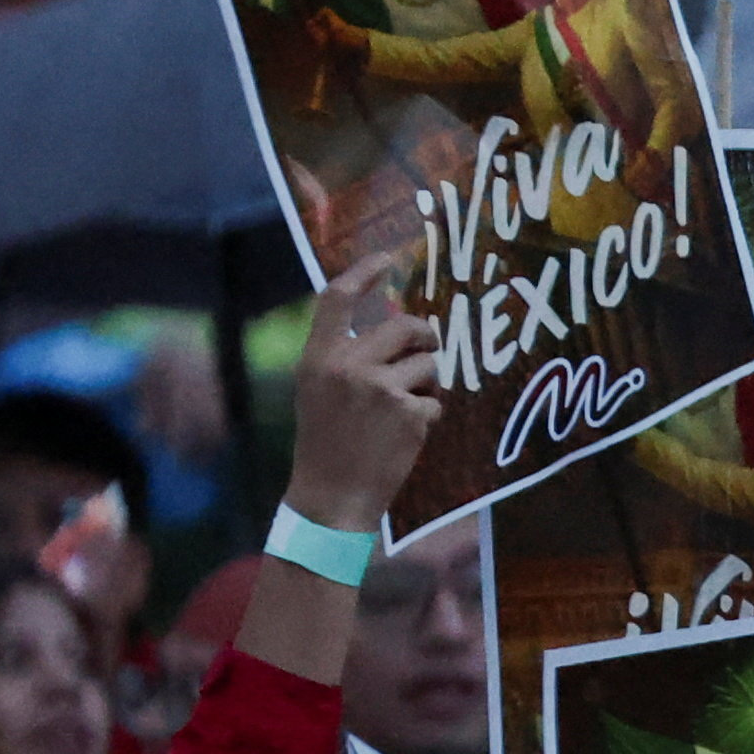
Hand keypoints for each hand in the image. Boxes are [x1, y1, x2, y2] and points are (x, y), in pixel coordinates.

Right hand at [285, 265, 442, 530]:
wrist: (331, 495)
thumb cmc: (326, 441)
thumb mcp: (318, 390)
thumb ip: (345, 356)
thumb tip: (391, 326)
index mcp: (318, 357)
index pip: (337, 299)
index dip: (363, 272)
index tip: (387, 259)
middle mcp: (347, 365)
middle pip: (405, 326)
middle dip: (425, 337)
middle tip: (428, 350)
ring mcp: (380, 388)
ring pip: (428, 364)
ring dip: (426, 384)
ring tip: (402, 410)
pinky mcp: (409, 412)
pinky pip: (436, 400)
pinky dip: (428, 415)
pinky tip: (405, 435)